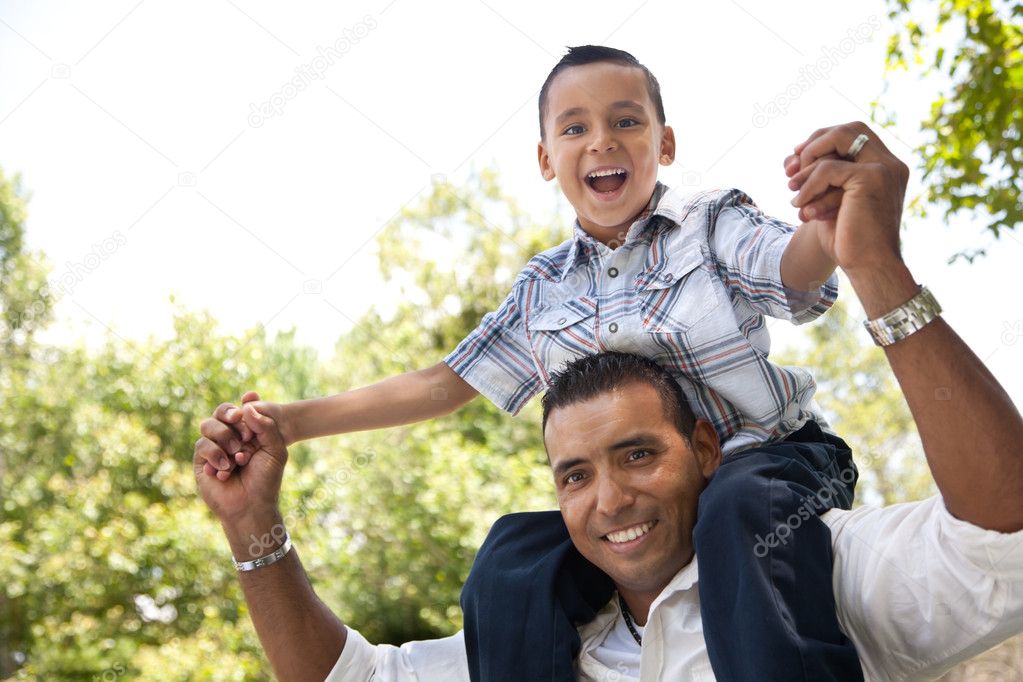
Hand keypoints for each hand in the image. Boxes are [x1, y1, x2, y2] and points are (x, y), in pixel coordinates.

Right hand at [196, 392, 293, 478]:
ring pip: (208, 425)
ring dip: (225, 437)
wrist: (251, 505)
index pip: (243, 408)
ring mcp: (214, 447)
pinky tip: (226, 470)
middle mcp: (230, 437)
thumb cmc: (266, 479)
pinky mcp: (201, 461)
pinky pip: (202, 445)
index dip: (246, 402)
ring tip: (239, 457)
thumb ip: (266, 426)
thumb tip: (247, 407)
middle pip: (222, 411)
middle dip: (230, 414)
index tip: (250, 397)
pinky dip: (215, 455)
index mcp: (249, 432)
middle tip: (240, 421)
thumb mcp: (275, 450)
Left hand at [783, 122, 909, 275]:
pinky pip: (828, 168)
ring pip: (837, 142)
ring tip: (793, 194)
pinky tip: (802, 207)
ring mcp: (884, 168)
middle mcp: (890, 163)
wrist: (869, 267)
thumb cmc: (850, 240)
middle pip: (849, 128)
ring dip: (808, 167)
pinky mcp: (872, 177)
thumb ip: (821, 177)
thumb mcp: (831, 201)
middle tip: (791, 168)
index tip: (796, 159)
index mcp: (886, 168)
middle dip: (815, 143)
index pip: (854, 134)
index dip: (822, 140)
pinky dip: (809, 186)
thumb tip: (791, 157)